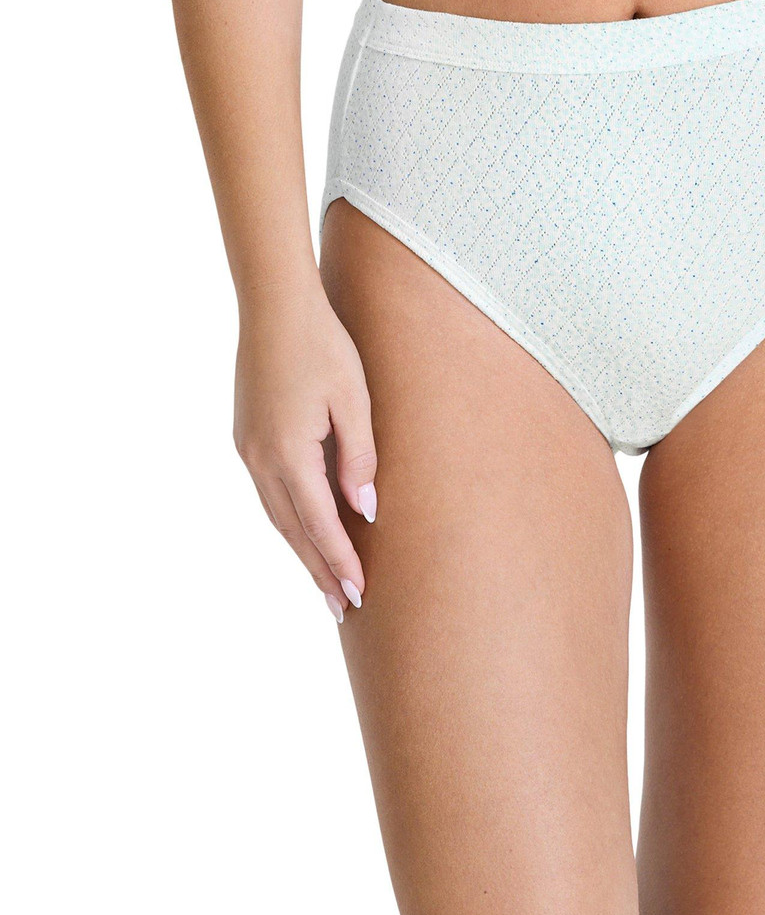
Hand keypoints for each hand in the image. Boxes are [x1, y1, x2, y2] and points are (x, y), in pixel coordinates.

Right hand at [233, 287, 376, 622]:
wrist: (274, 305)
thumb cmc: (323, 346)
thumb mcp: (354, 400)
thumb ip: (360, 458)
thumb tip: (367, 512)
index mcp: (288, 453)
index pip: (320, 524)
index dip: (340, 562)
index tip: (358, 594)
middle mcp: (260, 459)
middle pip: (293, 531)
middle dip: (319, 570)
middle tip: (341, 609)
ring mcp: (248, 449)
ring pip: (277, 516)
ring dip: (302, 551)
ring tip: (325, 583)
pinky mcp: (247, 438)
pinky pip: (270, 493)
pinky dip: (290, 521)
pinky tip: (306, 533)